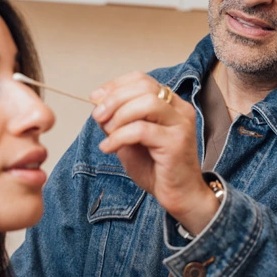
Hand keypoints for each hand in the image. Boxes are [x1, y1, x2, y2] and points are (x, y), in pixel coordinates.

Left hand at [90, 72, 216, 230]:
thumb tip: (98, 105)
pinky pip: (142, 130)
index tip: (96, 98)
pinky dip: (119, 137)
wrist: (180, 197)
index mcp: (171, 104)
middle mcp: (179, 109)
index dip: (116, 85)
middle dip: (114, 98)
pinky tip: (109, 148)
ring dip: (119, 115)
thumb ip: (118, 121)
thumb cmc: (157, 169)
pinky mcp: (177, 142)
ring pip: (147, 103)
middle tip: (97, 115)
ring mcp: (180, 124)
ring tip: (106, 132)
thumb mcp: (131, 140)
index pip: (142, 79)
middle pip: (144, 86)